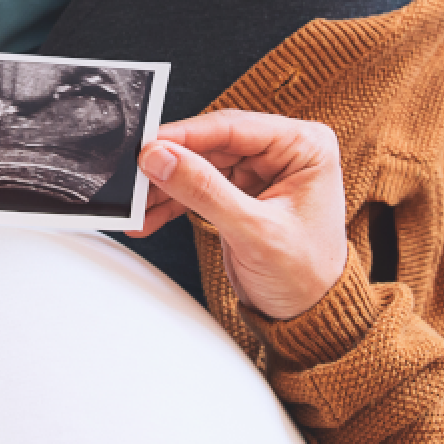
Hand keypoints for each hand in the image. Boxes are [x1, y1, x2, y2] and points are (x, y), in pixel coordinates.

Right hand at [130, 110, 347, 320]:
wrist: (309, 315)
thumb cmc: (306, 275)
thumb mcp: (254, 230)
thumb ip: (205, 191)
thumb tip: (161, 157)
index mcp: (304, 145)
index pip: (234, 127)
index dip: (186, 135)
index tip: (148, 146)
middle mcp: (283, 151)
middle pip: (211, 144)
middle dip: (171, 165)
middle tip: (134, 178)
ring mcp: (261, 172)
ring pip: (199, 166)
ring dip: (166, 187)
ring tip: (136, 206)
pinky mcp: (241, 194)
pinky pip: (199, 188)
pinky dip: (173, 203)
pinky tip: (149, 217)